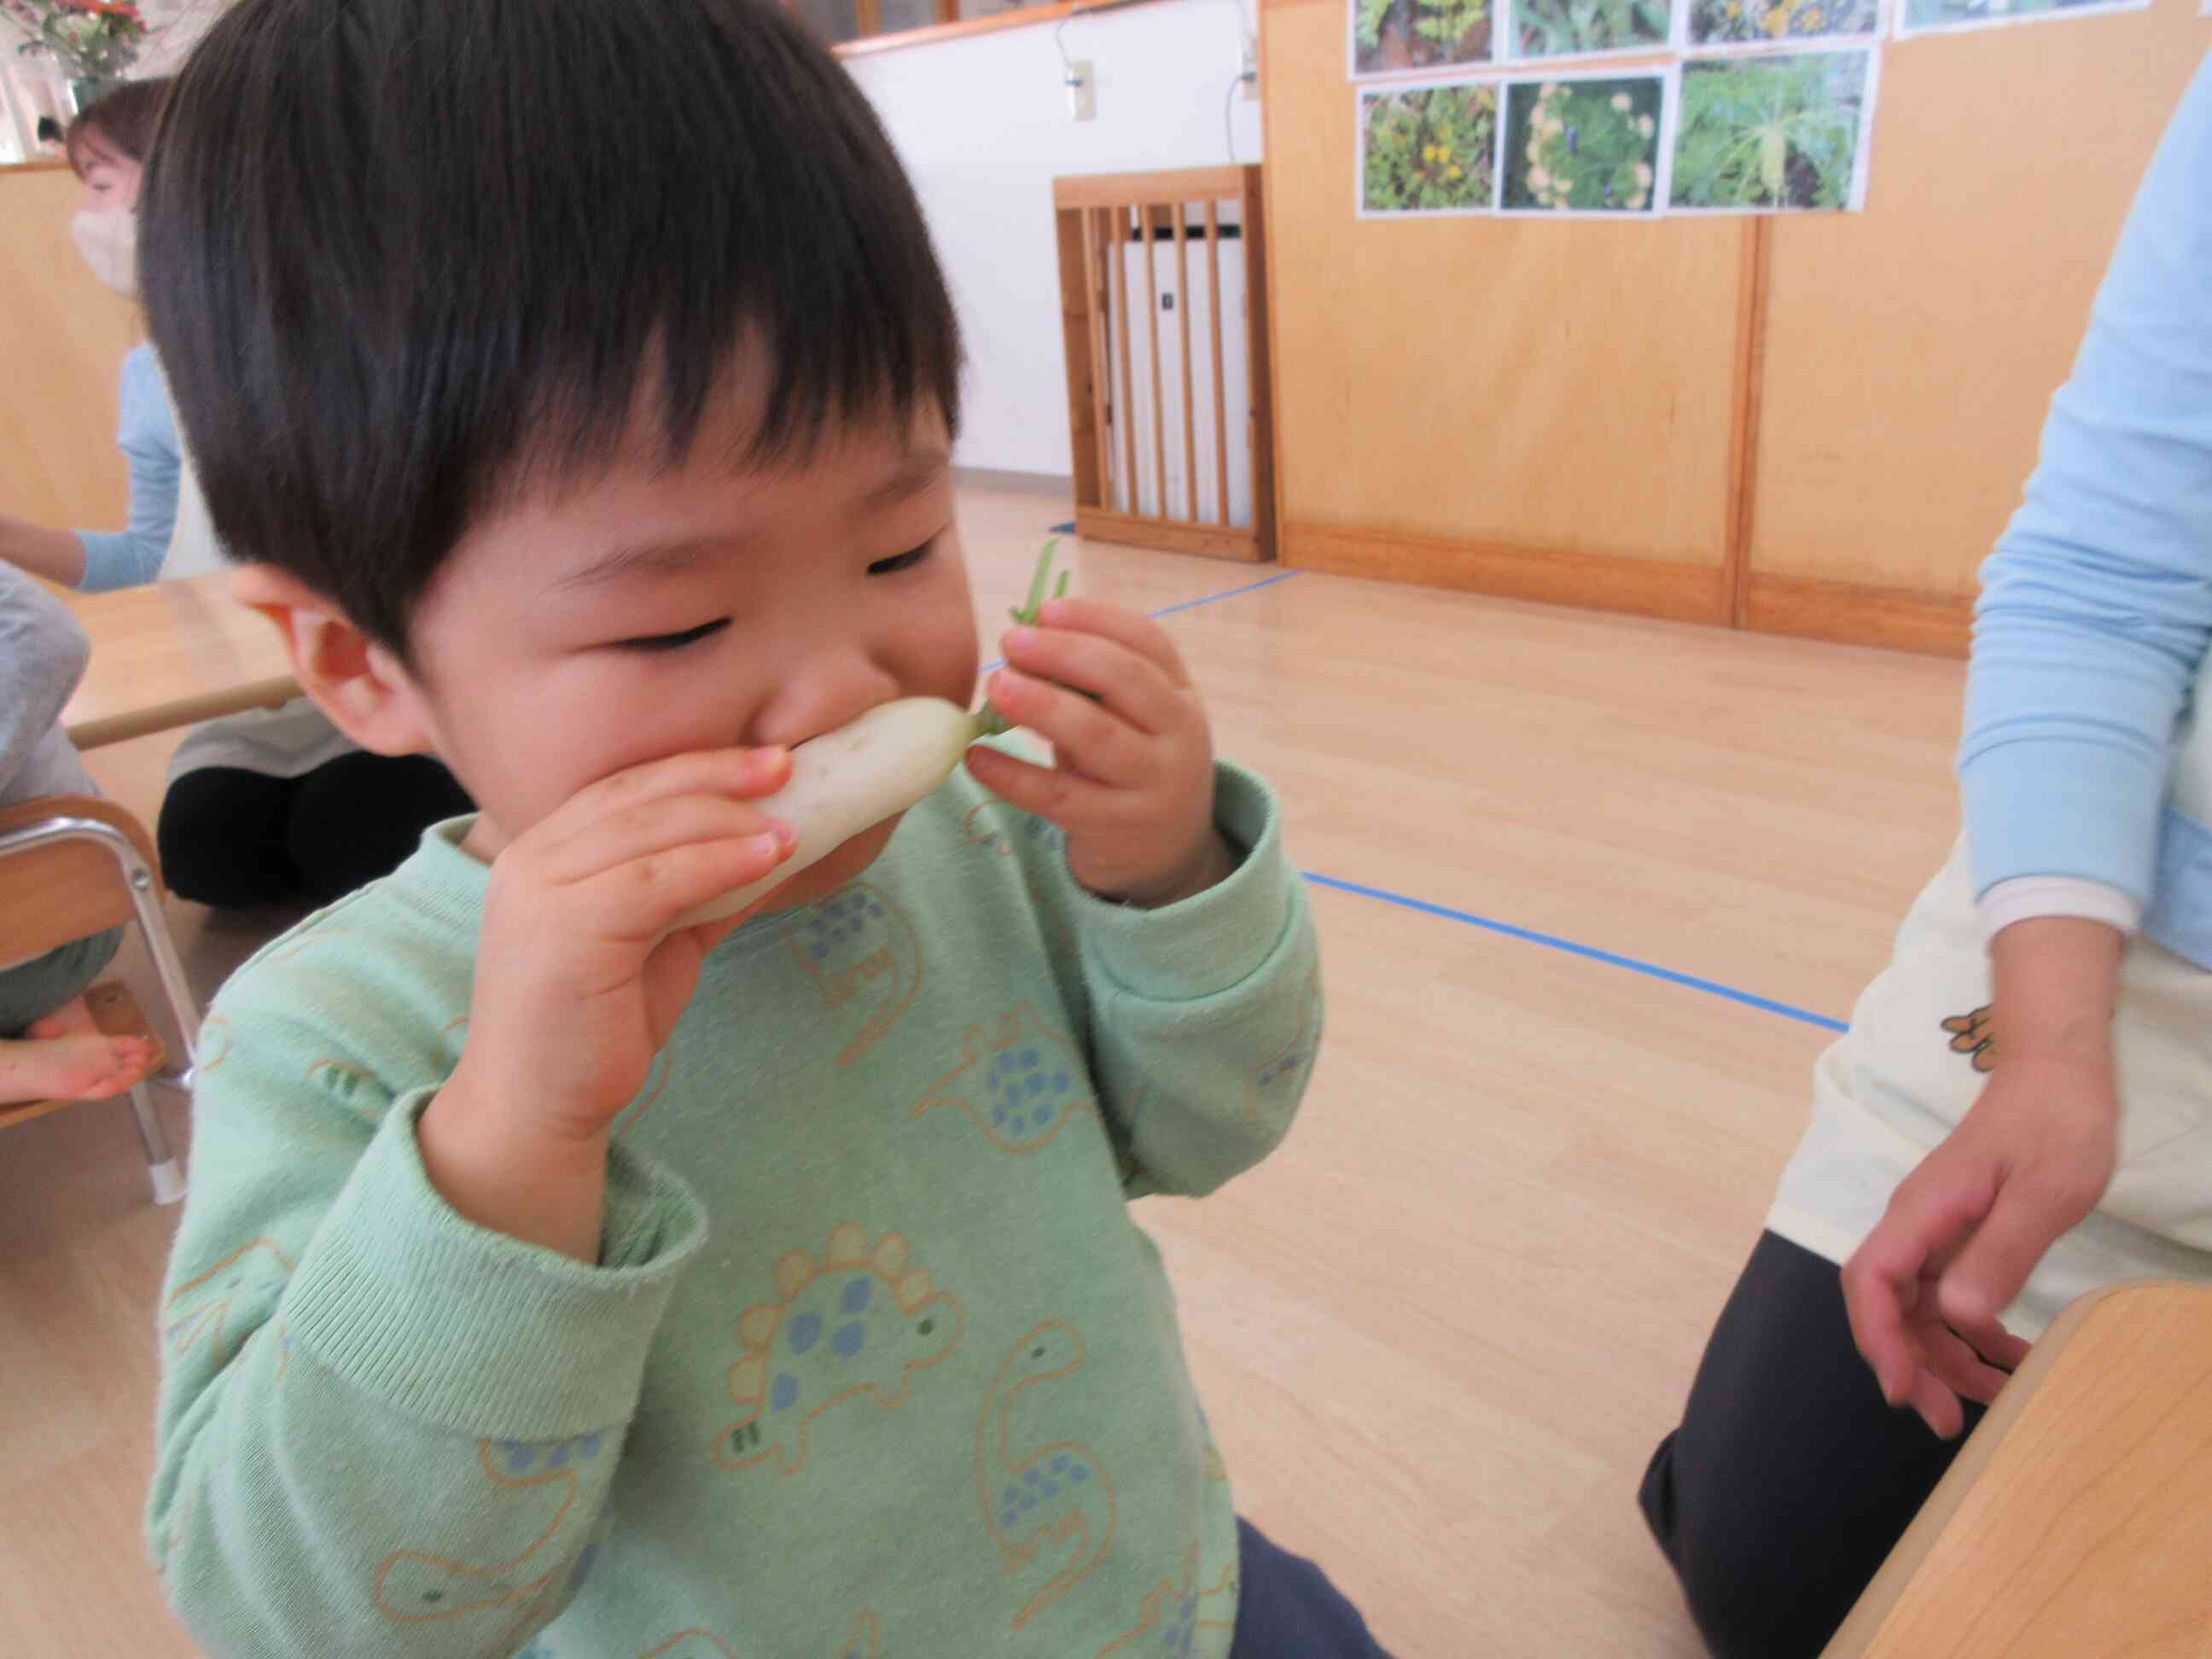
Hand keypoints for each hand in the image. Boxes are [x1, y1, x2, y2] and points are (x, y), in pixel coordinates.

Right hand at [421, 747, 794, 1256]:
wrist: (536, 1108)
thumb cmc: (593, 1028)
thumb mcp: (658, 943)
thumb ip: (700, 894)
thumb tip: (773, 849)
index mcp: (544, 852)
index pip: (627, 786)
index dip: (698, 765)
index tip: (766, 759)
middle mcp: (532, 859)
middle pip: (638, 793)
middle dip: (719, 774)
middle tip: (788, 766)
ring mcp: (540, 891)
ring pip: (649, 829)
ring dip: (728, 819)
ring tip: (791, 820)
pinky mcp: (563, 930)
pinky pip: (655, 880)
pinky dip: (717, 863)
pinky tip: (766, 858)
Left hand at [966, 599, 1231, 906]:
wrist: (1167, 852)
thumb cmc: (1134, 764)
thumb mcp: (1134, 720)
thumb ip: (1094, 684)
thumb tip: (1024, 639)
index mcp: (1181, 694)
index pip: (1148, 642)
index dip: (1096, 618)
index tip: (1044, 609)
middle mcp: (1178, 735)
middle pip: (1125, 679)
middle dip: (1064, 653)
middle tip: (1010, 642)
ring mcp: (1151, 784)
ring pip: (1095, 736)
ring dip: (1041, 704)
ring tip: (995, 684)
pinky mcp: (1116, 827)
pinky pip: (1058, 796)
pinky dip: (1013, 775)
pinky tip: (976, 758)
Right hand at [1840, 916, 2123, 1437]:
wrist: (2059, 1076)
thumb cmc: (2055, 1125)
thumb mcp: (2044, 1193)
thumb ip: (1999, 1253)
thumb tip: (1955, 1316)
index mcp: (1924, 1210)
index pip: (1871, 1279)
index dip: (1878, 1339)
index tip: (1904, 1390)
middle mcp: (1916, 1224)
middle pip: (1885, 1304)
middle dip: (1909, 1365)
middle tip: (1947, 1421)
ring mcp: (1934, 1230)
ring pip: (1914, 1308)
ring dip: (1942, 1358)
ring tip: (1989, 1399)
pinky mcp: (1957, 1236)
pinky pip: (1946, 1296)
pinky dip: (1969, 1335)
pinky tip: (2007, 1357)